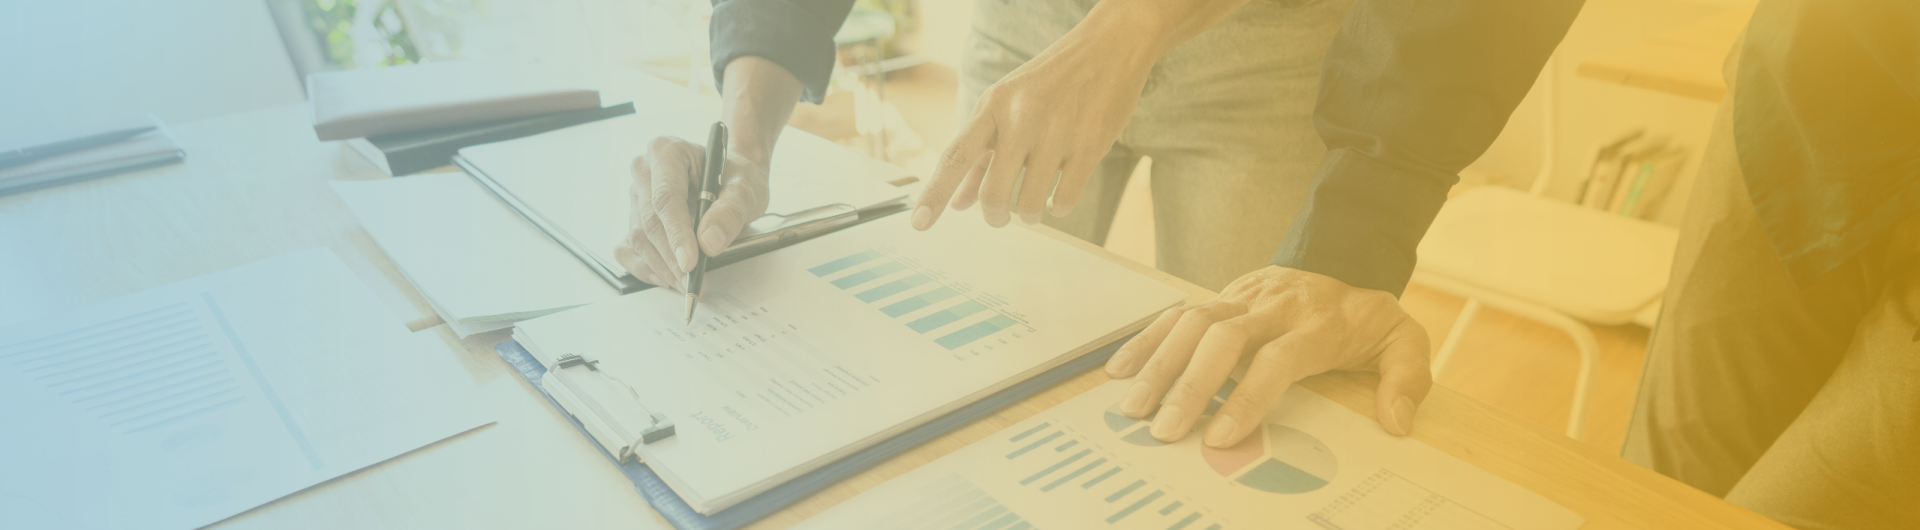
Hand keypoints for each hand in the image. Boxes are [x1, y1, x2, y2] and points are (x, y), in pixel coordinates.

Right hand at [613, 136, 768, 291]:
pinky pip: (628, 248)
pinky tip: (667, 278)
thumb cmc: (736, 179)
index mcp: (667, 152)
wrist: (732, 180)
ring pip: (639, 238)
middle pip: (650, 221)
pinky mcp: (634, 218)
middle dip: (671, 258)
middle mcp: (644, 171)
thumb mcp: (745, 190)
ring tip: (687, 283)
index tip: (690, 262)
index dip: (677, 233)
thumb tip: (708, 242)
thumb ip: (730, 212)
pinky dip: (645, 268)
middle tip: (693, 282)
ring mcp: (636, 196)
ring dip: (661, 267)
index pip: (666, 197)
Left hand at [909, 17, 1158, 229]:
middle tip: (999, 217)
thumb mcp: (1006, 105)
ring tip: (1033, 207)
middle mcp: (1022, 119)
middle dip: (994, 216)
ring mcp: (1058, 133)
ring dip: (1029, 216)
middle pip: (993, 193)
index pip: (956, 157)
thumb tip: (958, 203)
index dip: (934, 194)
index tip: (919, 223)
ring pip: (1029, 204)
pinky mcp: (1090, 145)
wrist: (1108, 48)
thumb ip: (980, 155)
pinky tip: (1058, 195)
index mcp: (994, 106)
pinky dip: (1057, 208)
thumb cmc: (1049, 80)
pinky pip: (1064, 200)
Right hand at [1105, 265, 1432, 446]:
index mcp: (1316, 323)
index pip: (1275, 358)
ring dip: (1158, 364)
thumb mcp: (1406, 340)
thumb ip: (1407, 378)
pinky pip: (1177, 313)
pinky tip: (1120, 370)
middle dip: (1190, 386)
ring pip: (1192, 322)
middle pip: (1222, 339)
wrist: (1343, 260)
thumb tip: (1397, 422)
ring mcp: (1241, 296)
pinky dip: (1145, 340)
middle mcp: (1273, 306)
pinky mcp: (1220, 295)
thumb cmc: (1366, 317)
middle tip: (1165, 430)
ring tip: (1133, 408)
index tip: (1220, 436)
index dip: (1246, 396)